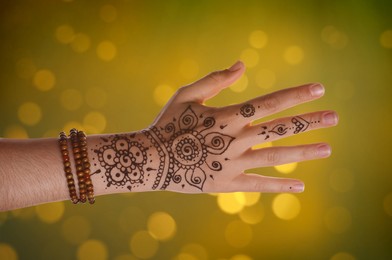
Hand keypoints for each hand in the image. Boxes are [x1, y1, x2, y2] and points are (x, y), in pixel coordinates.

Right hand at [140, 61, 337, 192]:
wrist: (151, 159)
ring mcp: (233, 163)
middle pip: (279, 129)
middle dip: (309, 121)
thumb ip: (215, 79)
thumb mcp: (186, 95)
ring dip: (303, 152)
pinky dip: (279, 185)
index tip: (319, 89)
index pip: (269, 103)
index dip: (295, 95)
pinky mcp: (226, 183)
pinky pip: (258, 184)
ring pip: (275, 157)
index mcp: (227, 116)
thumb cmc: (167, 124)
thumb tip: (242, 64)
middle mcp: (235, 139)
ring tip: (328, 148)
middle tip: (335, 118)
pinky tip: (301, 185)